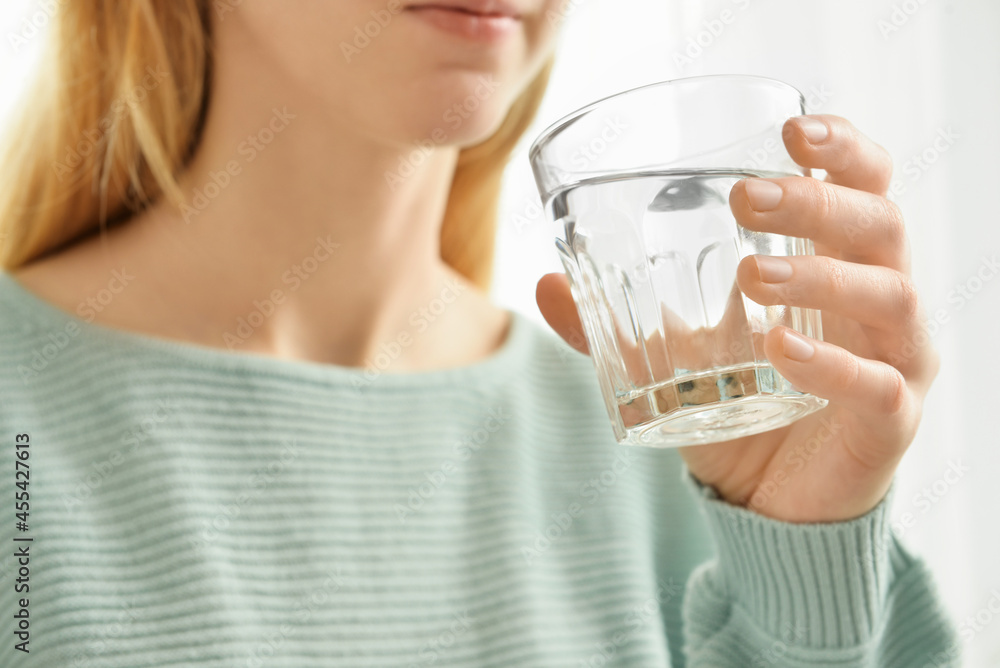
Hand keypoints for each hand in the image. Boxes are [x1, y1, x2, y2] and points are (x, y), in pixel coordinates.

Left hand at [536, 115, 938, 522]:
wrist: (771, 498)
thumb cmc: (739, 405)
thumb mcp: (674, 356)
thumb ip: (616, 322)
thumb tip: (544, 284)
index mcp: (839, 265)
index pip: (866, 187)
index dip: (845, 150)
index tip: (795, 130)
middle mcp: (878, 301)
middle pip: (879, 226)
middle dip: (816, 203)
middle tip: (745, 197)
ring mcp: (894, 359)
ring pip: (889, 296)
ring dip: (820, 278)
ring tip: (749, 276)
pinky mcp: (890, 421)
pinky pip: (878, 385)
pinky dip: (831, 366)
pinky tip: (781, 353)